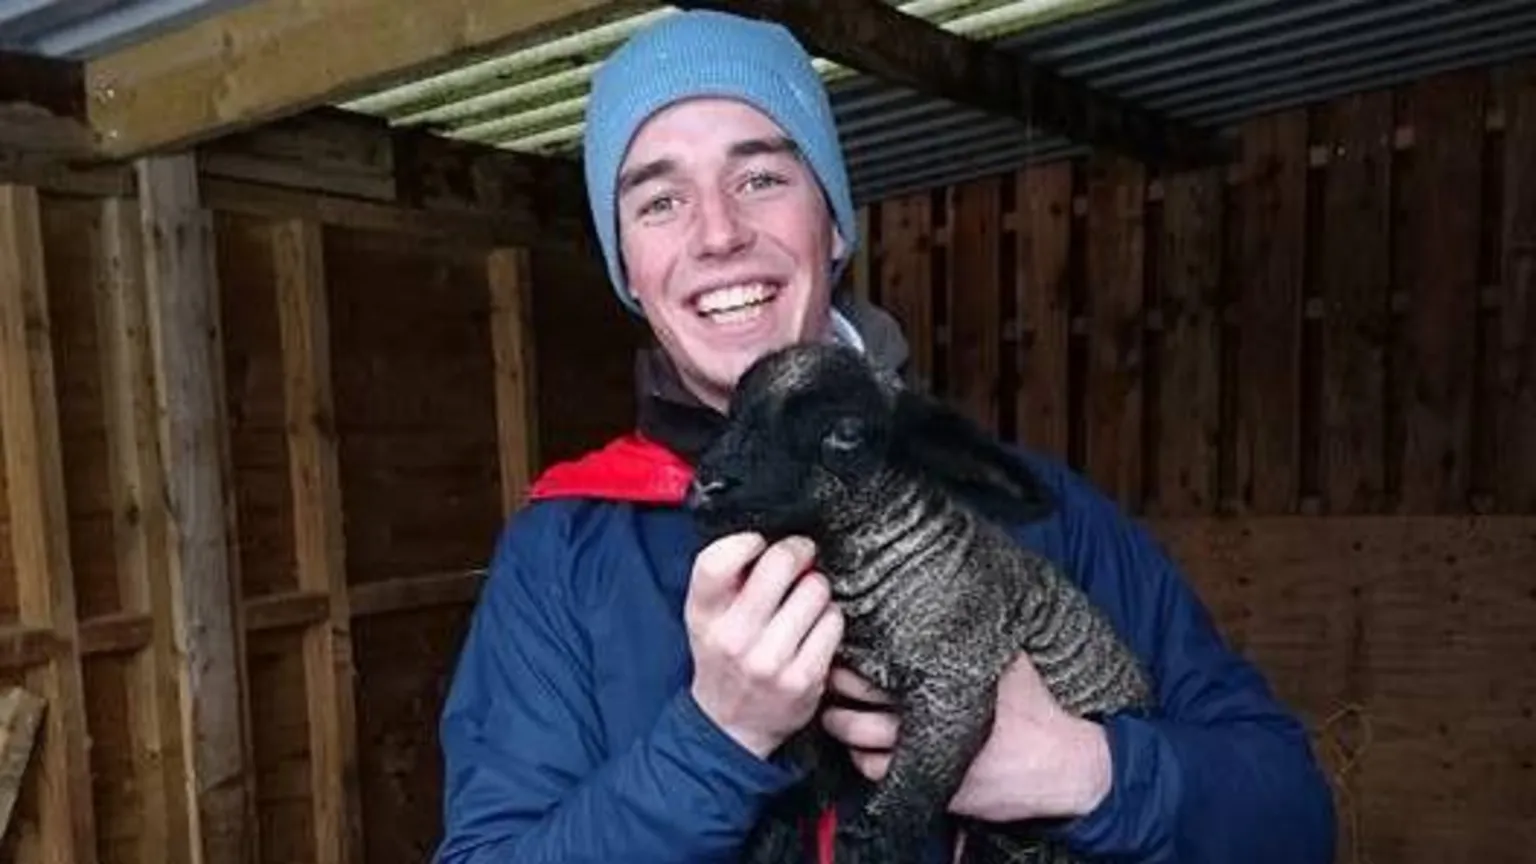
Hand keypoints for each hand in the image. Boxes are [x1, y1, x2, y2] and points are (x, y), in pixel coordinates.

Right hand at [684, 533, 844, 758]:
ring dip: (816, 589)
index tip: (759, 545)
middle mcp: (733, 637)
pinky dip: (829, 619)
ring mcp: (769, 660)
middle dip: (797, 551)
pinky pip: (833, 622)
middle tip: (801, 556)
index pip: (719, 560)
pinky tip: (815, 628)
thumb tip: (772, 536)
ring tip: (805, 602)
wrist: (730, 725)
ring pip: (815, 589)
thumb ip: (725, 577)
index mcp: (704, 615)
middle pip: (779, 563)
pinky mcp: (803, 678)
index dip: (746, 541)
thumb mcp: (705, 616)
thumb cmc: (723, 657)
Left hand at [820, 653, 1111, 821]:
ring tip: (836, 708)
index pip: (878, 663)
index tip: (845, 645)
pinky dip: (860, 757)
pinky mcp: (928, 781)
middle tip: (832, 675)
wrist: (1063, 764)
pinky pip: (873, 771)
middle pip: (857, 698)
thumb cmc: (1038, 706)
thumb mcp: (1011, 658)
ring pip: (857, 737)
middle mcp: (928, 714)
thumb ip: (980, 630)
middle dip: (837, 686)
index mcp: (943, 676)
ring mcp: (926, 750)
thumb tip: (957, 584)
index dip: (852, 655)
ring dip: (840, 723)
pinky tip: (863, 744)